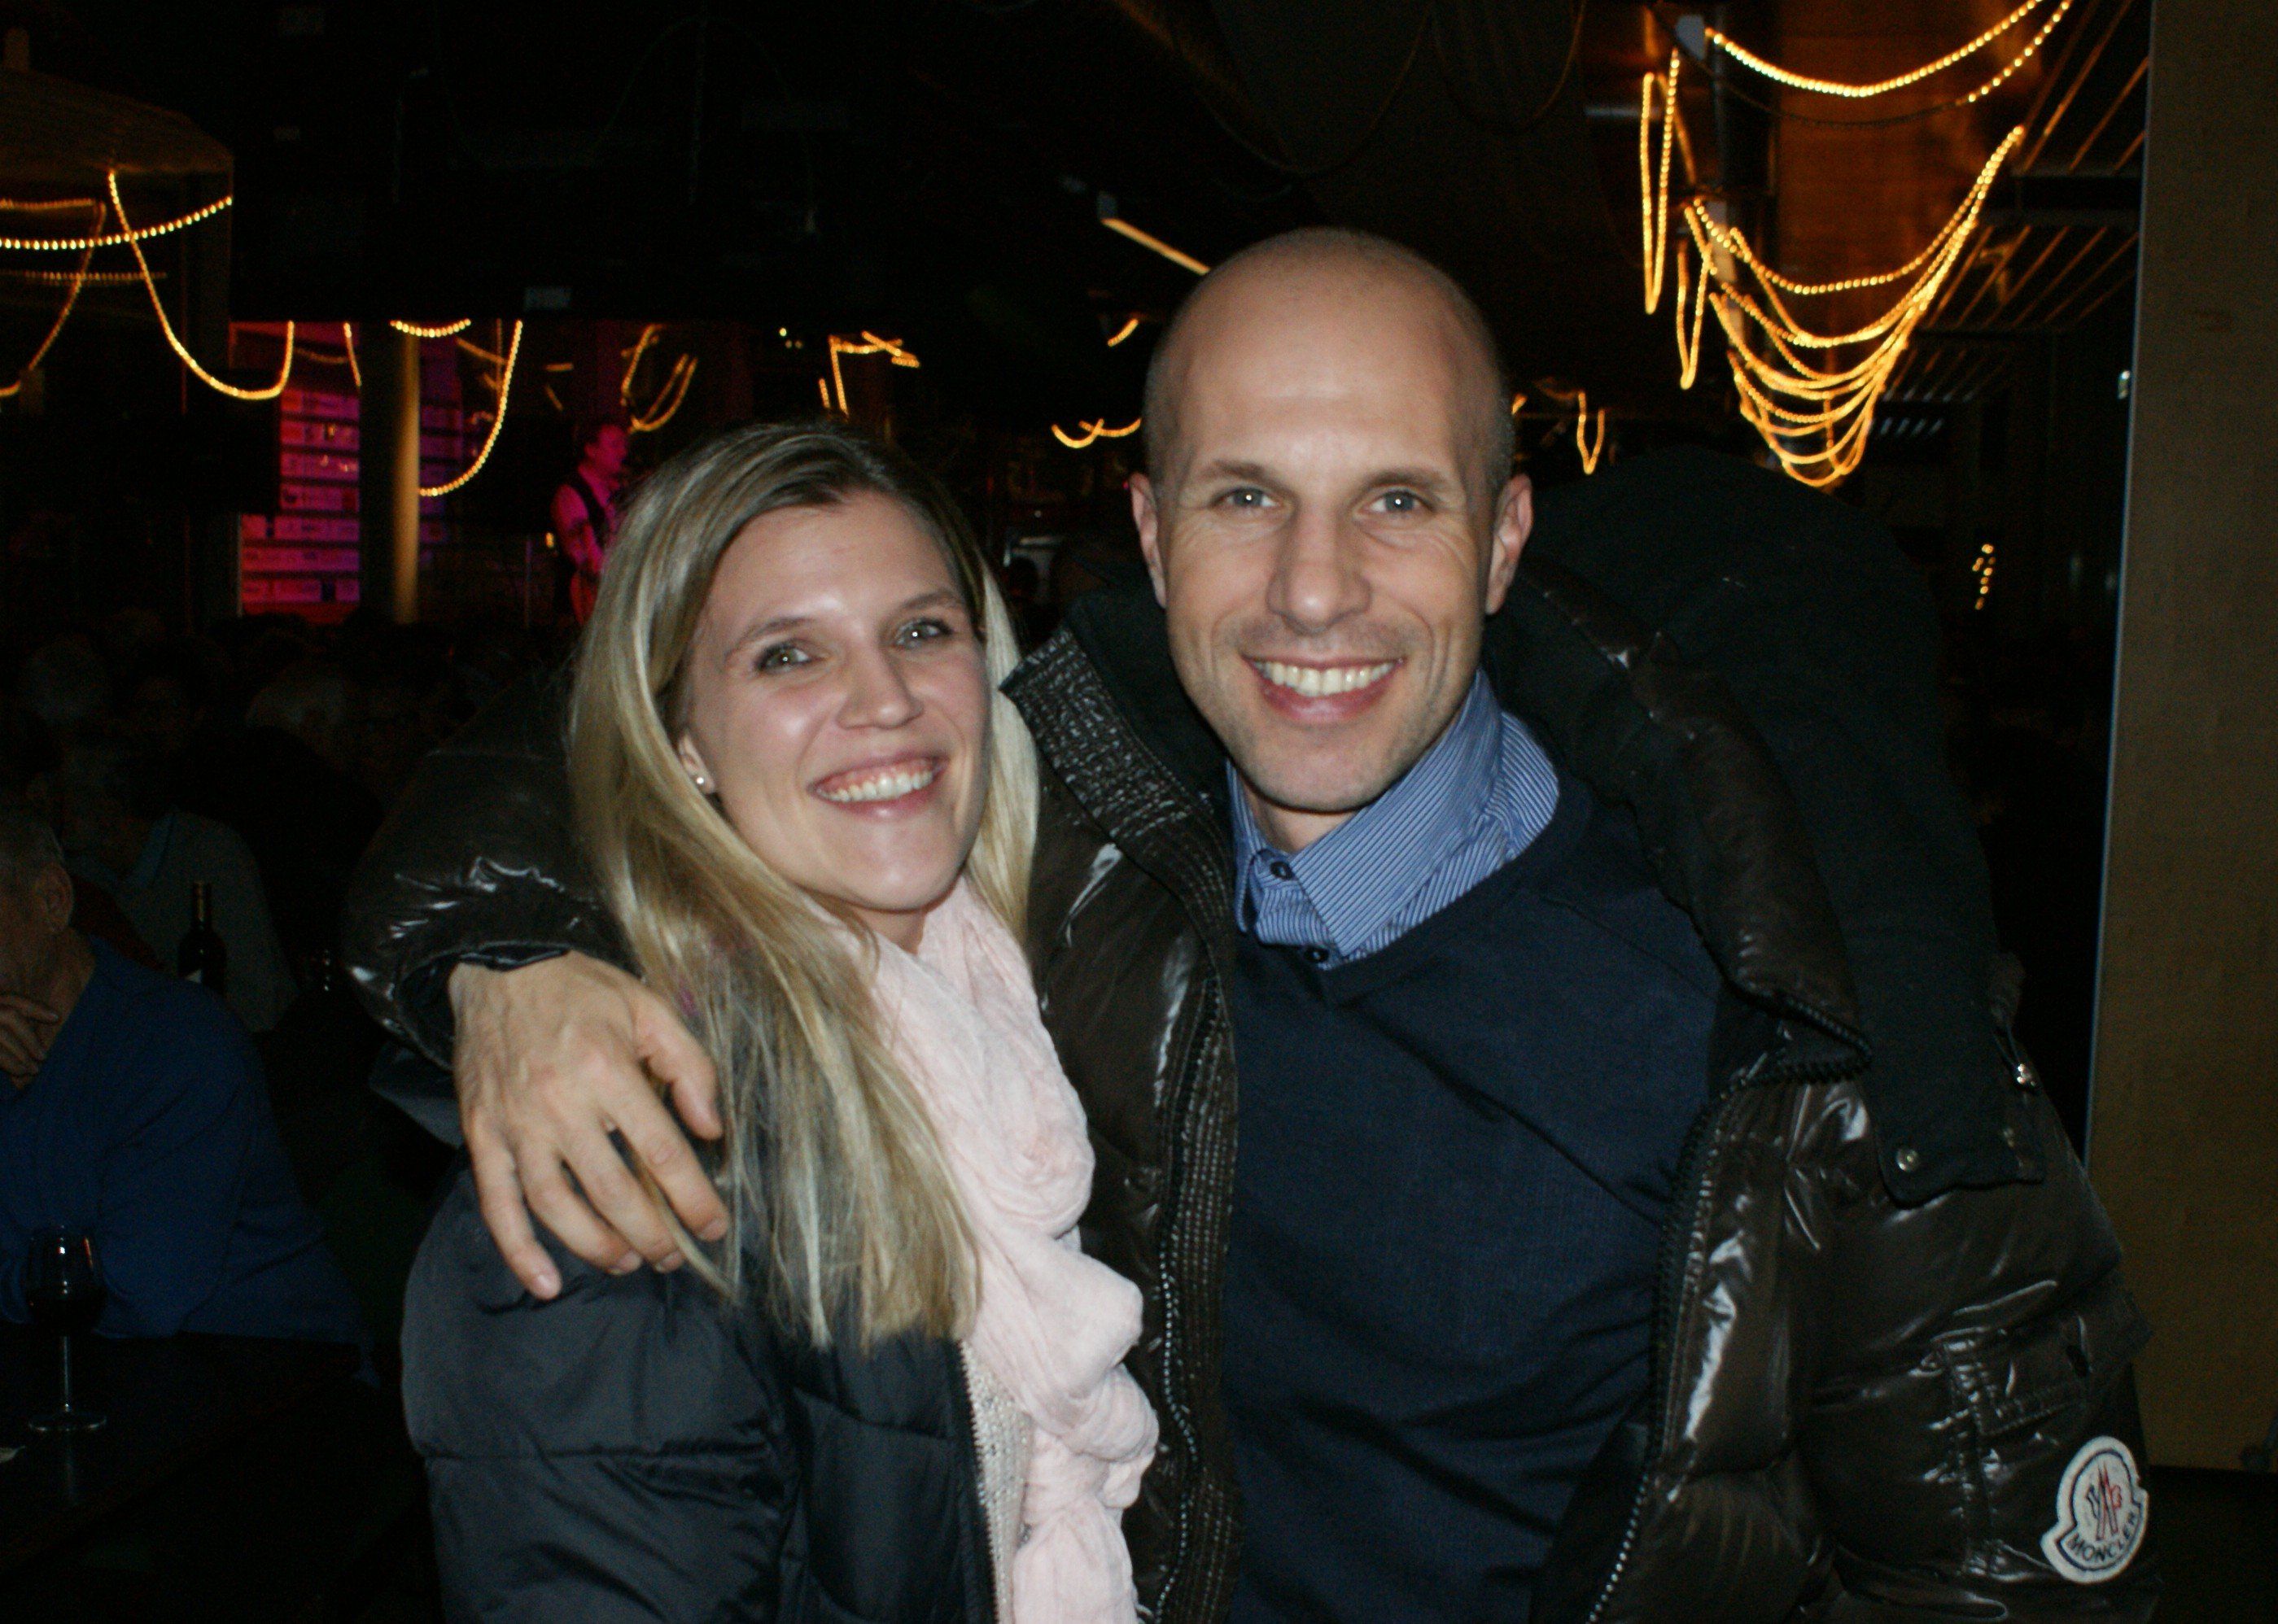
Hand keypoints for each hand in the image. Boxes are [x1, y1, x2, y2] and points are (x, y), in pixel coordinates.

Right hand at [0, 992, 60, 1086]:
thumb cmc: (0, 1036)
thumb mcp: (3, 1022)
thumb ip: (18, 1022)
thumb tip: (53, 1021)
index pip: (14, 999)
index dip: (35, 1007)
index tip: (57, 1018)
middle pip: (9, 1015)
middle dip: (29, 1036)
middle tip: (43, 1056)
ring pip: (0, 1035)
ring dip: (20, 1053)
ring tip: (33, 1069)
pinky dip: (8, 1061)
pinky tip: (18, 1070)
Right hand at [449, 954, 727, 1298]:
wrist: (496, 965)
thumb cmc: (581, 987)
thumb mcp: (650, 1008)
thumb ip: (689, 1067)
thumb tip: (712, 1128)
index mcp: (609, 1072)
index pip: (663, 1153)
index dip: (694, 1199)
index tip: (714, 1226)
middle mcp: (561, 1105)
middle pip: (613, 1192)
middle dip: (649, 1235)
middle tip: (671, 1257)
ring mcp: (516, 1125)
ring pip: (557, 1207)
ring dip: (594, 1246)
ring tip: (624, 1262)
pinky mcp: (481, 1135)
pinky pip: (497, 1204)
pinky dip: (518, 1251)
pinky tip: (545, 1283)